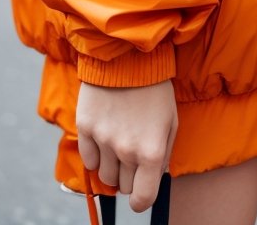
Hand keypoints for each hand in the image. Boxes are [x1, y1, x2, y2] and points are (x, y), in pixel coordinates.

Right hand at [77, 79, 177, 212]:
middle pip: (123, 187)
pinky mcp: (86, 127)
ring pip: (105, 176)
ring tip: (119, 142)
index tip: (141, 194)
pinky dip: (96, 154)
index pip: (143, 199)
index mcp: (152, 151)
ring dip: (112, 166)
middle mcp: (126, 150)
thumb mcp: (170, 122)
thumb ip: (163, 155)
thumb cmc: (154, 89)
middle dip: (129, 176)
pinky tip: (104, 136)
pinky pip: (88, 160)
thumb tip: (153, 179)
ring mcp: (104, 139)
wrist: (128, 56)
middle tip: (133, 154)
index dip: (142, 200)